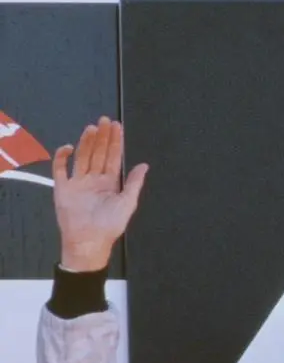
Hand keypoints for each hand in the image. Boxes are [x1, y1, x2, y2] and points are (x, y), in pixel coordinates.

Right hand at [51, 118, 146, 272]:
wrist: (89, 241)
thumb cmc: (110, 225)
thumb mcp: (128, 203)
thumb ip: (134, 183)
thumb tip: (144, 165)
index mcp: (110, 182)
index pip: (112, 157)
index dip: (115, 142)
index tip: (117, 126)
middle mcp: (93, 179)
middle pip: (97, 153)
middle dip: (102, 137)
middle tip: (105, 120)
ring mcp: (77, 182)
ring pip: (82, 157)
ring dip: (86, 142)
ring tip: (92, 128)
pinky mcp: (62, 188)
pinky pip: (60, 169)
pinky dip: (63, 157)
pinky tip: (70, 146)